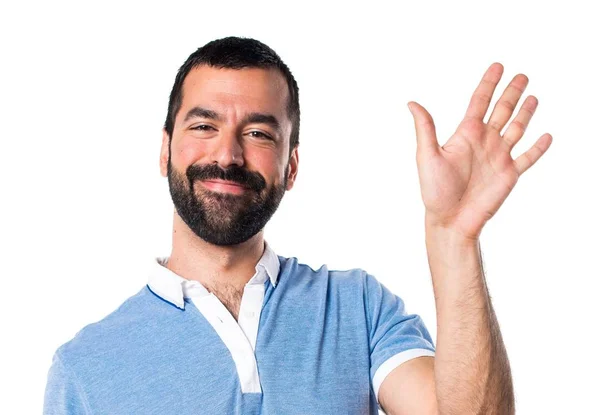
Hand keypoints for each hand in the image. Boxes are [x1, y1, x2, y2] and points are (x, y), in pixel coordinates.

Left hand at [408, 62, 551, 240]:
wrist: (450, 220)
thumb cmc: (434, 190)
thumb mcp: (426, 155)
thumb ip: (425, 128)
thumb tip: (412, 103)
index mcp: (466, 134)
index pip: (480, 101)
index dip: (489, 83)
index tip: (498, 66)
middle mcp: (484, 142)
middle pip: (502, 110)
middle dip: (511, 92)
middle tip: (522, 75)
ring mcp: (499, 157)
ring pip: (517, 129)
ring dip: (525, 113)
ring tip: (533, 98)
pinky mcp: (510, 174)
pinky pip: (528, 157)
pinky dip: (538, 147)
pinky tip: (547, 135)